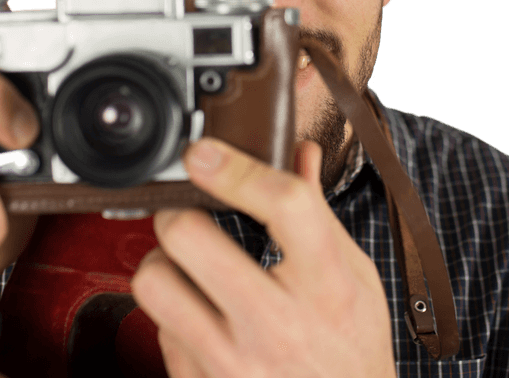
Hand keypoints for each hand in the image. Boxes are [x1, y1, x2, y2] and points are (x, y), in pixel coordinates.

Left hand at [131, 138, 396, 377]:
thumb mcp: (355, 279)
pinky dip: (173, 316)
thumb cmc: (352, 350)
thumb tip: (300, 154)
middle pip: (188, 235)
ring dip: (164, 264)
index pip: (283, 205)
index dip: (235, 168)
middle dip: (180, 212)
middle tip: (191, 214)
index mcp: (327, 286)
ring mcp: (234, 363)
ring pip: (154, 281)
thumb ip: (318, 213)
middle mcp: (277, 325)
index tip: (204, 152)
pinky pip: (158, 331)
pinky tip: (203, 317)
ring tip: (188, 267)